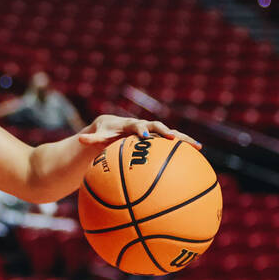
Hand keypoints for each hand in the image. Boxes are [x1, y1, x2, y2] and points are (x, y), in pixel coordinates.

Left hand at [76, 115, 199, 149]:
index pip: (135, 125)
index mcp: (128, 125)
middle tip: (172, 137)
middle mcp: (143, 126)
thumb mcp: (97, 137)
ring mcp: (153, 132)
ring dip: (182, 139)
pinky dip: (183, 147)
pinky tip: (198, 155)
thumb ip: (91, 138)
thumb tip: (80, 140)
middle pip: (156, 126)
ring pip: (169, 134)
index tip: (143, 135)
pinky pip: (172, 143)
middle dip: (164, 131)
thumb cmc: (104, 134)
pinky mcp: (158, 139)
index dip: (140, 129)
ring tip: (197, 146)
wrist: (112, 127)